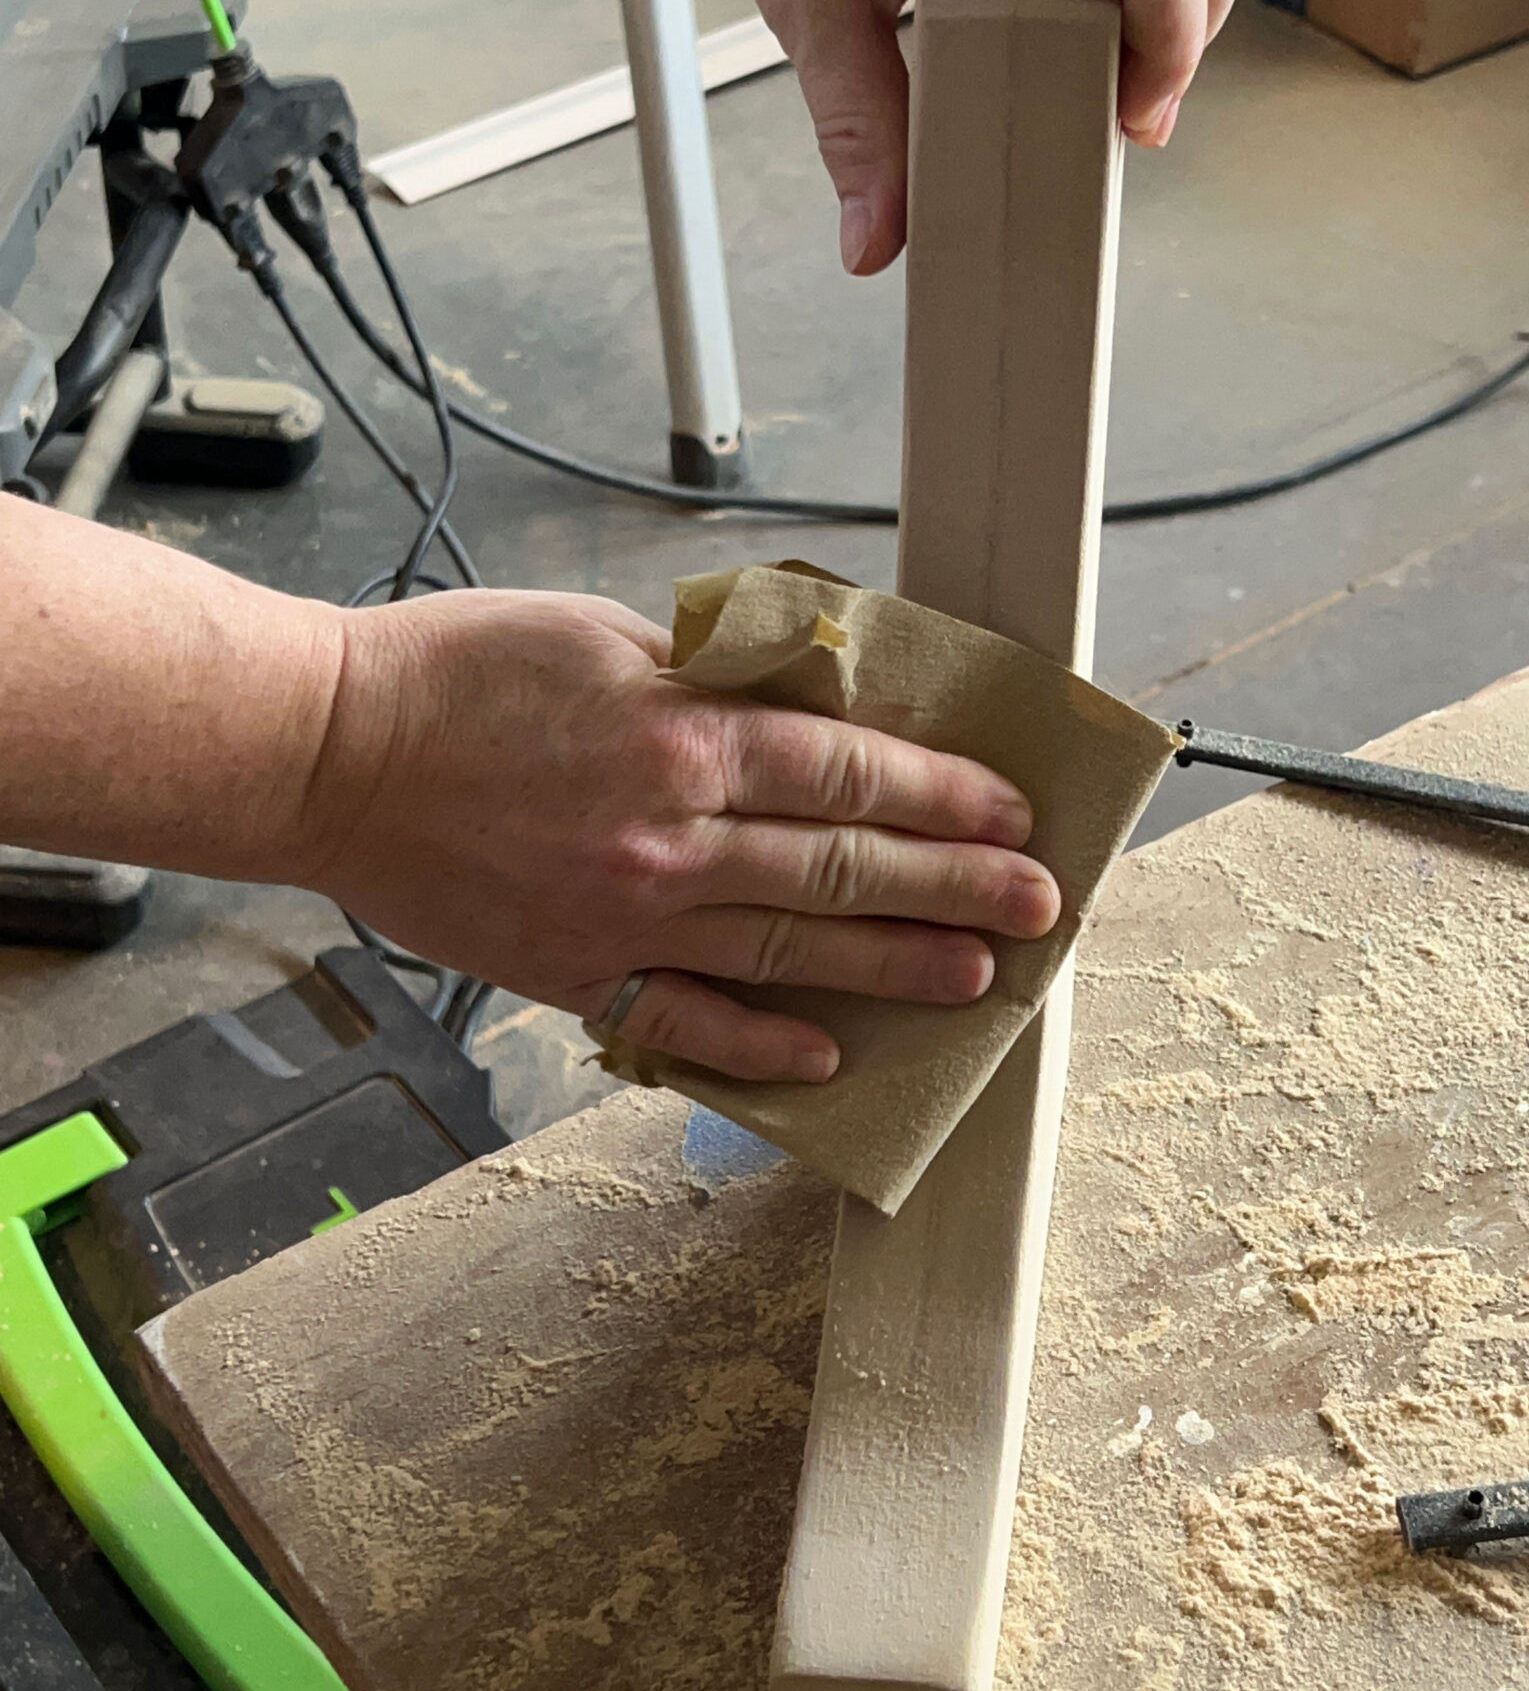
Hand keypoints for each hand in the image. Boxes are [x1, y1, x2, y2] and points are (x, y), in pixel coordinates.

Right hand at [296, 588, 1059, 1082]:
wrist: (327, 756)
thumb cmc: (455, 674)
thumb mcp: (603, 633)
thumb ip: (712, 674)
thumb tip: (813, 694)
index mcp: (682, 736)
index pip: (850, 768)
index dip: (944, 792)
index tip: (1011, 808)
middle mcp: (670, 836)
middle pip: (844, 866)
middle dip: (957, 885)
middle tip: (1039, 902)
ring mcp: (625, 916)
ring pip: (789, 950)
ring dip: (892, 967)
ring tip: (975, 978)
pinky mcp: (574, 972)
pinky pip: (686, 1021)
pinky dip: (761, 1043)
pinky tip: (827, 1058)